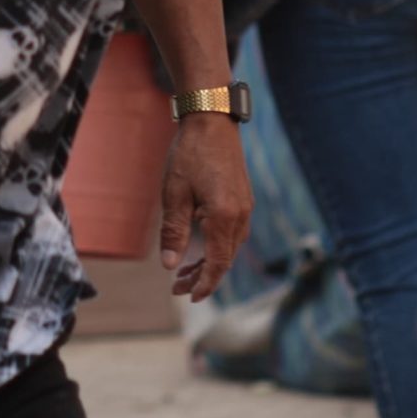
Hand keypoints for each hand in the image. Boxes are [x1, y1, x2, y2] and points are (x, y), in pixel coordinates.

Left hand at [160, 115, 250, 300]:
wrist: (211, 120)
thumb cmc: (190, 154)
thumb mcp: (174, 194)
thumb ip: (174, 232)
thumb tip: (171, 265)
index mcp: (224, 217)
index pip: (217, 264)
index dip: (204, 285)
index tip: (188, 297)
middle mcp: (241, 215)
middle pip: (225, 259)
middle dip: (203, 277)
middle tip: (177, 287)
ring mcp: (245, 207)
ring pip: (230, 247)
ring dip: (210, 262)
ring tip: (185, 270)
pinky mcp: (243, 198)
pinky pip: (234, 232)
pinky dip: (218, 245)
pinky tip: (201, 244)